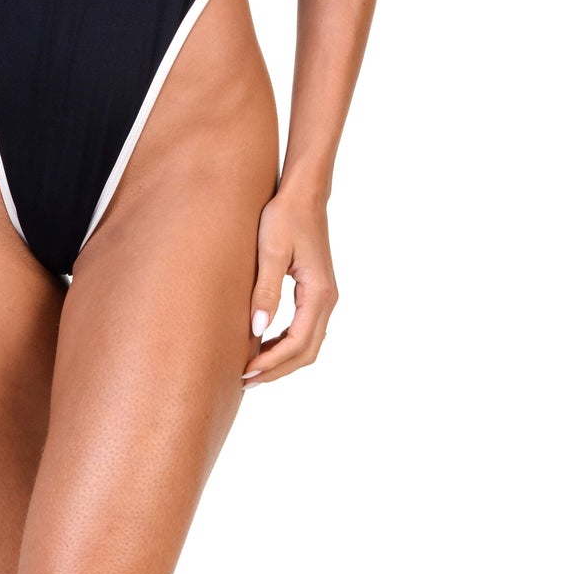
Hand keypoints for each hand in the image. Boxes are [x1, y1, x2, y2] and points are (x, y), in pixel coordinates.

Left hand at [241, 190, 338, 387]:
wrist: (303, 193)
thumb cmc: (284, 216)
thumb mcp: (271, 251)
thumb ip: (266, 291)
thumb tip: (257, 330)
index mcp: (319, 293)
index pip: (298, 343)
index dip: (272, 362)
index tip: (246, 371)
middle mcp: (327, 299)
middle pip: (307, 351)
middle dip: (278, 369)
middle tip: (246, 380)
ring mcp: (325, 296)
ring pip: (308, 342)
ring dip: (283, 359)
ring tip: (252, 369)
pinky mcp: (317, 290)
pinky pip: (305, 328)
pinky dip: (287, 343)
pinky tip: (264, 343)